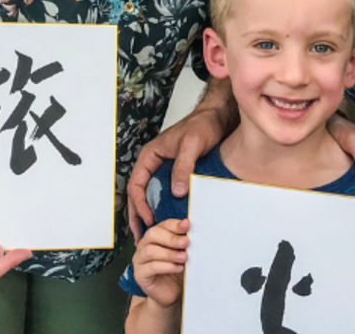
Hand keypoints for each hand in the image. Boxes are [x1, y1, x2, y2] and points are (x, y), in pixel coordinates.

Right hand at [128, 107, 226, 237]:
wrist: (218, 117)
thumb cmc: (202, 125)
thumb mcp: (192, 144)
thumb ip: (183, 166)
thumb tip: (176, 191)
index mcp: (150, 155)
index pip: (136, 184)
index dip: (139, 204)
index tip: (148, 219)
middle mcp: (154, 163)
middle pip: (138, 193)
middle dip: (137, 216)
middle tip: (139, 237)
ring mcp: (164, 169)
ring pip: (149, 195)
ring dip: (147, 214)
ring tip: (149, 235)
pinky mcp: (176, 174)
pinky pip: (164, 194)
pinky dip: (162, 208)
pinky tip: (168, 221)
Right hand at [132, 218, 189, 307]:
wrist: (171, 292)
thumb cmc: (177, 270)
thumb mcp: (182, 253)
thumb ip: (183, 243)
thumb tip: (191, 232)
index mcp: (154, 237)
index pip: (162, 225)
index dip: (174, 224)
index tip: (187, 225)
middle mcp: (144, 246)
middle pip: (152, 234)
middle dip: (171, 238)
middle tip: (186, 242)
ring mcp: (139, 260)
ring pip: (150, 251)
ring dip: (169, 253)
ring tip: (184, 257)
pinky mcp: (139, 275)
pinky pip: (151, 267)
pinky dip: (167, 266)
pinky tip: (178, 268)